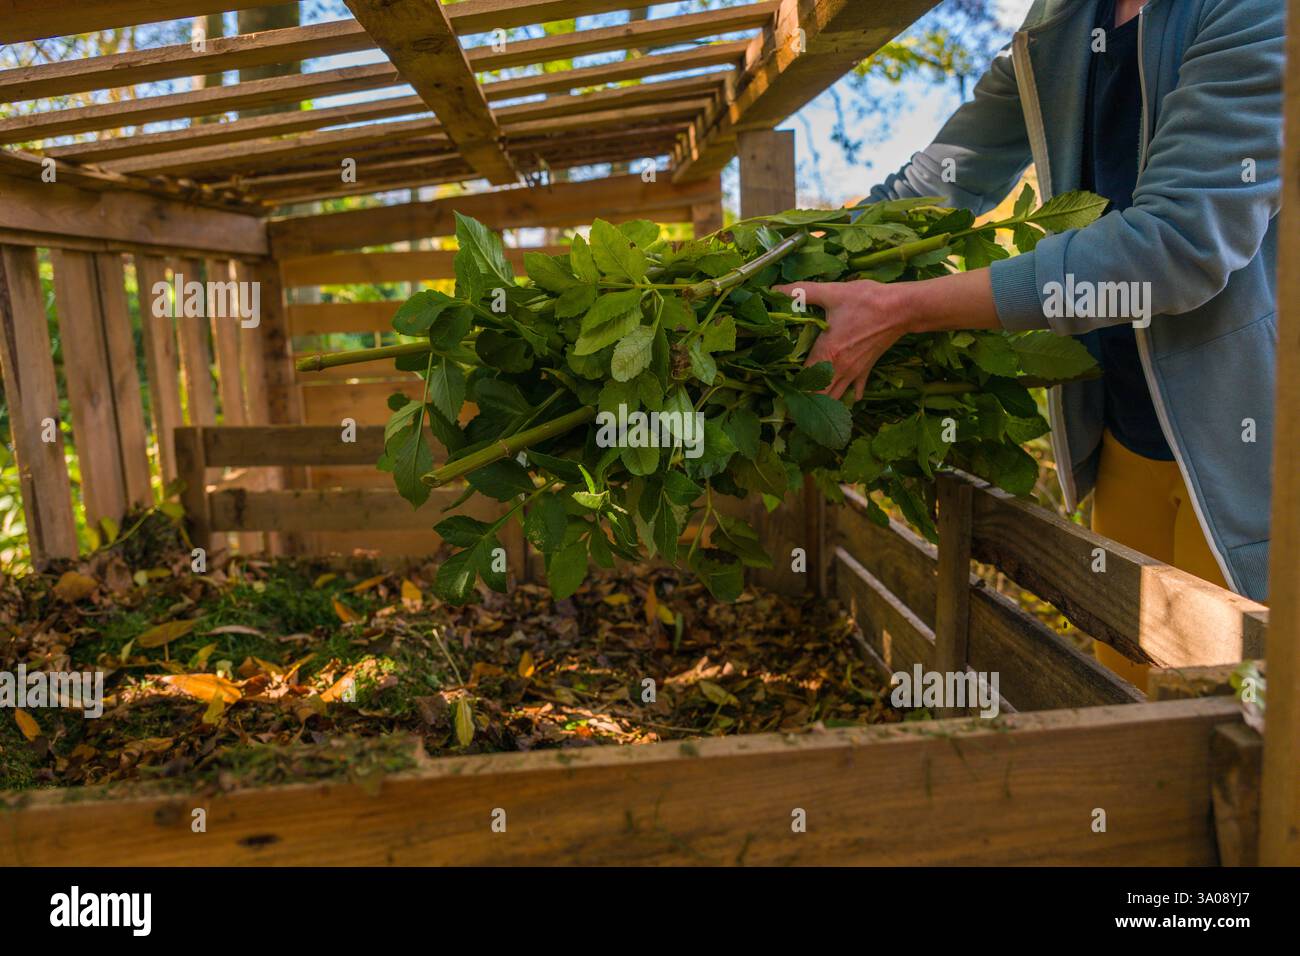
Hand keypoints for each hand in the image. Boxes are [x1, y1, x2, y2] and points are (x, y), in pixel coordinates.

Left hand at [772, 279, 909, 400]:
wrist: (901, 308)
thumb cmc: (866, 301)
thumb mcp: (832, 292)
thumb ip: (801, 292)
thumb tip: (774, 289)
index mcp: (826, 353)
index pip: (803, 380)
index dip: (791, 386)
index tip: (780, 387)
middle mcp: (839, 368)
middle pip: (818, 395)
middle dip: (804, 401)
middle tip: (791, 402)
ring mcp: (854, 371)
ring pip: (836, 396)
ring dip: (824, 401)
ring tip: (811, 407)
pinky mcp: (867, 368)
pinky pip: (857, 388)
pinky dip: (849, 395)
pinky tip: (848, 399)